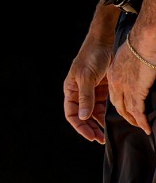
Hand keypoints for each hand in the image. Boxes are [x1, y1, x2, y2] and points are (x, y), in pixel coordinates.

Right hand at [65, 9, 119, 143]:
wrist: (104, 43)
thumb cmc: (91, 57)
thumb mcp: (87, 78)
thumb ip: (85, 98)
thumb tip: (83, 117)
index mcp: (70, 90)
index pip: (72, 114)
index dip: (80, 127)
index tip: (91, 136)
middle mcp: (79, 93)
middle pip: (83, 116)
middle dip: (90, 128)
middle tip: (100, 139)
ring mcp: (91, 92)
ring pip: (93, 113)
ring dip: (99, 123)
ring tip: (106, 133)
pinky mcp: (102, 89)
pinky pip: (103, 106)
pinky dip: (106, 114)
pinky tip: (111, 120)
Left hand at [111, 28, 155, 135]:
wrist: (142, 40)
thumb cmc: (140, 45)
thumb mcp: (130, 58)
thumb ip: (130, 68)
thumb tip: (137, 73)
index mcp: (113, 74)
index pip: (113, 94)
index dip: (119, 104)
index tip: (125, 111)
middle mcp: (115, 83)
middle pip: (117, 104)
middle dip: (123, 116)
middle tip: (132, 123)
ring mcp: (124, 87)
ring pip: (127, 110)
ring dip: (134, 120)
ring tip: (140, 127)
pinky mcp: (135, 90)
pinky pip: (137, 110)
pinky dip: (141, 120)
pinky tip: (145, 127)